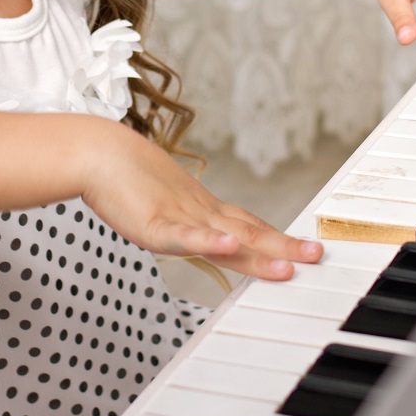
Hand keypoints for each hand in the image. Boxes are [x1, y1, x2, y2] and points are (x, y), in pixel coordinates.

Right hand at [82, 125, 322, 279]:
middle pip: (251, 233)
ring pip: (228, 237)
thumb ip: (182, 222)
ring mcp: (180, 217)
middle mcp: (200, 213)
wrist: (97, 152)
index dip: (278, 239)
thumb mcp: (162, 204)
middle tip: (317, 255)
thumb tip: (198, 232)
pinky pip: (185, 235)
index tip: (304, 249)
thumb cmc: (123, 176)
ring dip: (262, 251)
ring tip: (292, 262)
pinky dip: (208, 241)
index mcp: (202, 209)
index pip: (249, 226)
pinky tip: (228, 245)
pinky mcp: (154, 224)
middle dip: (286, 247)